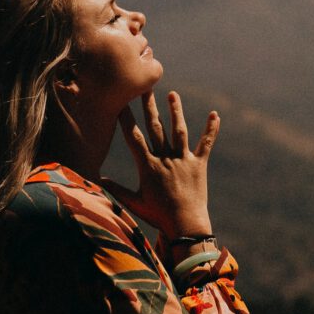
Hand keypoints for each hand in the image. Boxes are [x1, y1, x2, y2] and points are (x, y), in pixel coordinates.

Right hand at [104, 90, 219, 241]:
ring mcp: (183, 160)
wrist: (185, 226)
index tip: (120, 102)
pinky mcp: (198, 165)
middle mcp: (165, 159)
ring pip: (179, 131)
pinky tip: (215, 115)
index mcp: (148, 166)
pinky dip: (211, 129)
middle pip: (156, 128)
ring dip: (176, 111)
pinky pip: (206, 144)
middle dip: (149, 107)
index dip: (126, 119)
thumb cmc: (158, 216)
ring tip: (172, 94)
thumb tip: (98, 180)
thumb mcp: (134, 202)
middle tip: (145, 87)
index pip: (134, 138)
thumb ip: (116, 189)